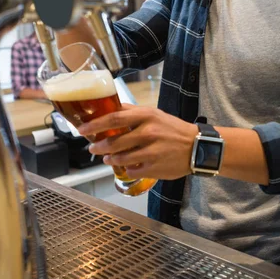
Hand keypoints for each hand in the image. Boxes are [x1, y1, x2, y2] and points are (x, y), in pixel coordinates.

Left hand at [78, 105, 197, 180]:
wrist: (197, 147)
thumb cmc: (172, 129)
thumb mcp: (153, 114)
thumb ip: (131, 112)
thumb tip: (109, 108)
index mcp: (146, 116)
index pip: (114, 119)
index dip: (95, 125)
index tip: (82, 129)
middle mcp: (149, 132)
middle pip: (115, 141)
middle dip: (99, 146)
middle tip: (92, 148)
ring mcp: (152, 151)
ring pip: (121, 158)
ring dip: (110, 159)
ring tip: (107, 158)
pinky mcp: (155, 168)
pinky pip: (132, 170)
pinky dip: (125, 169)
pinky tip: (125, 166)